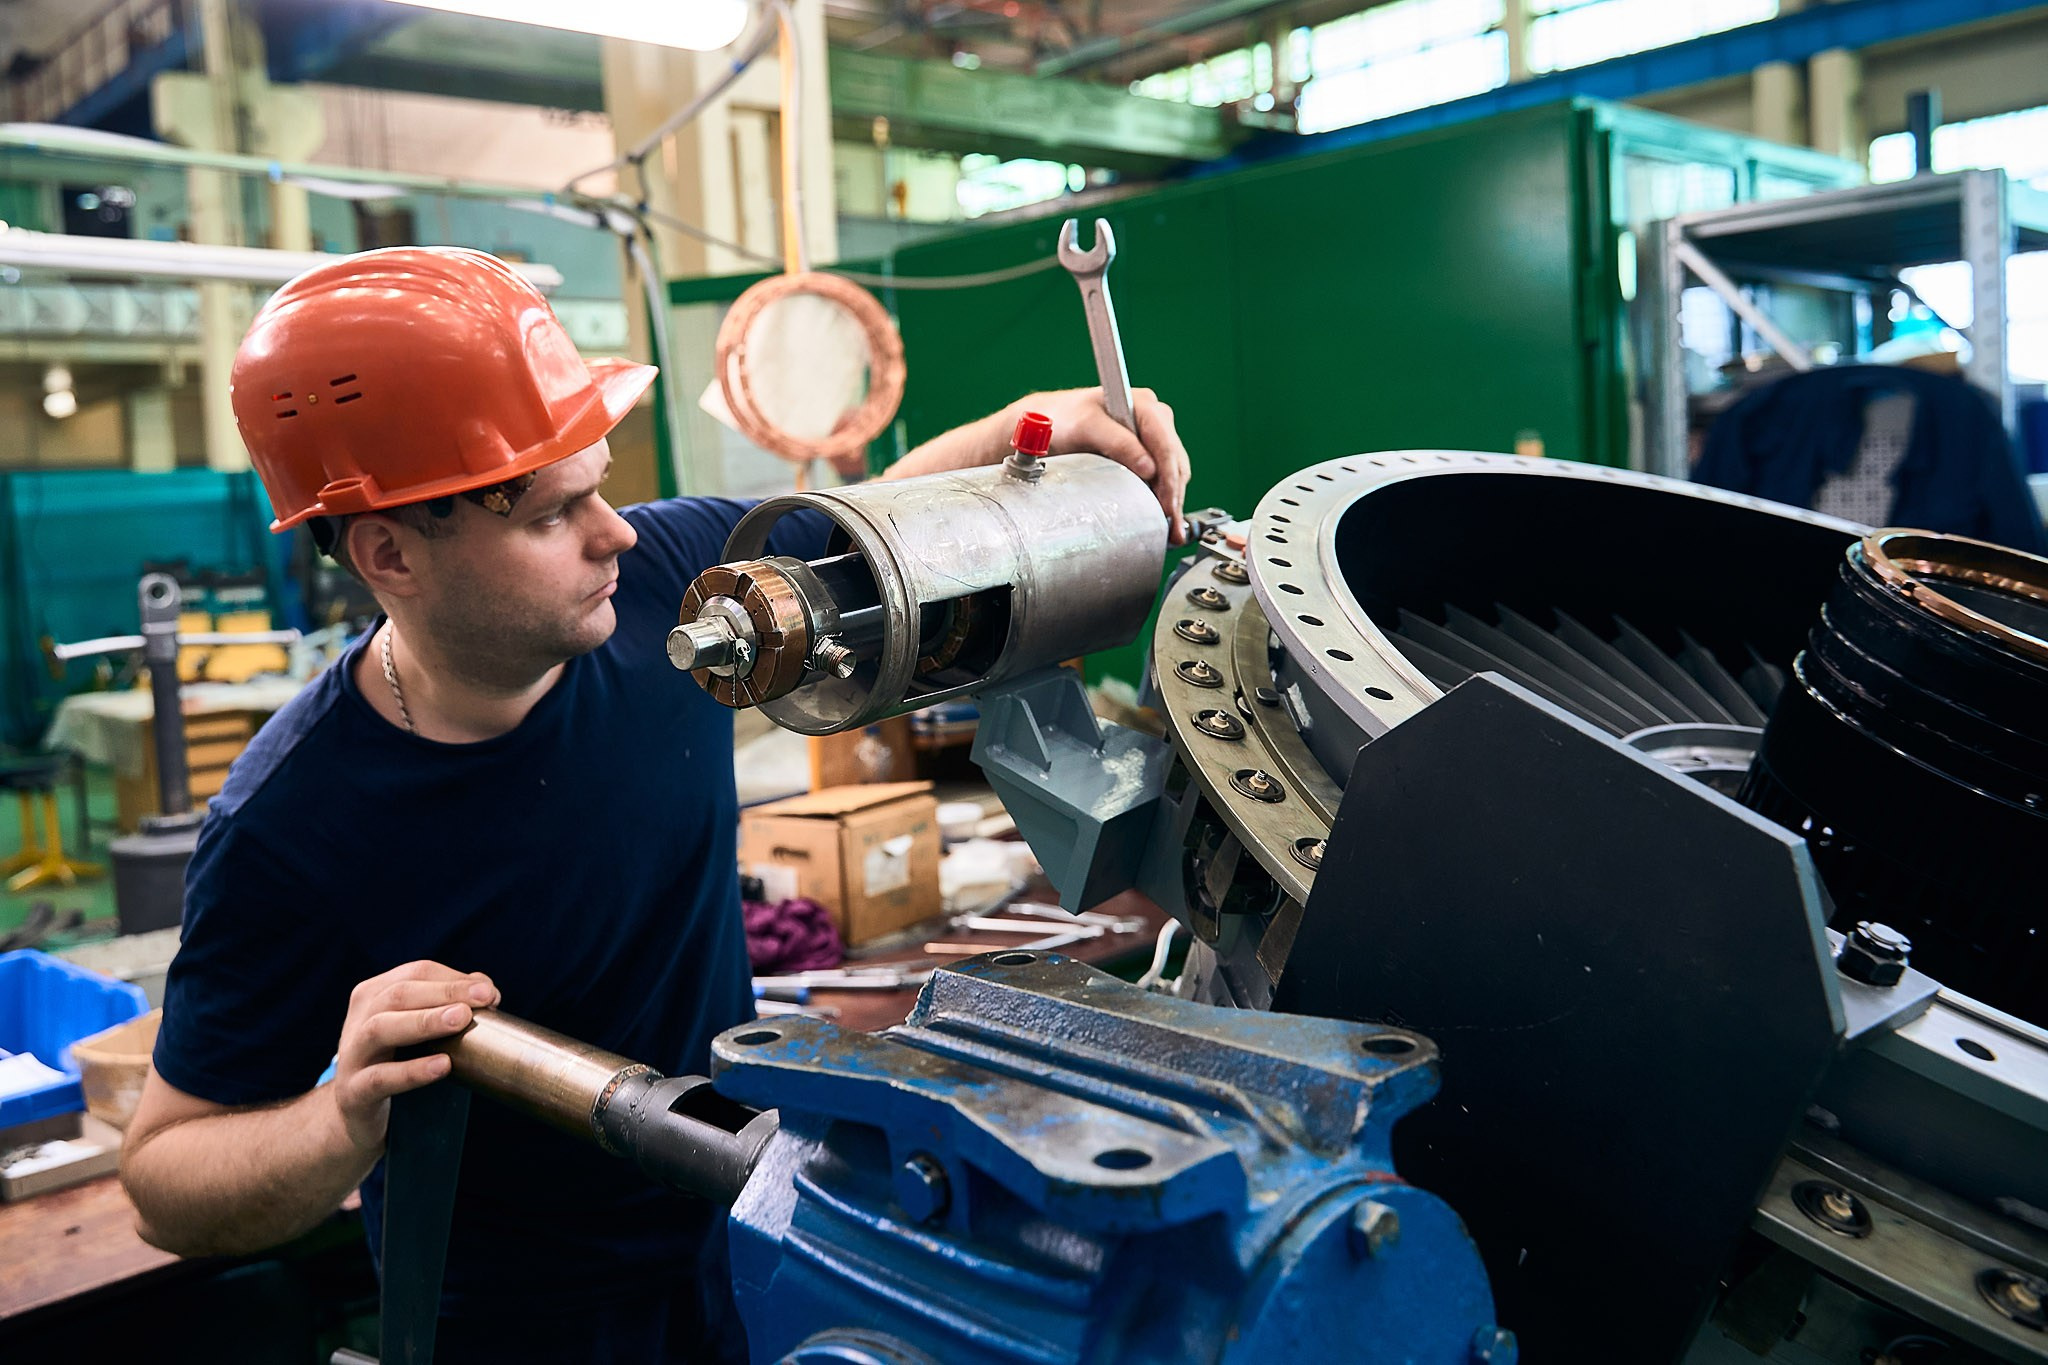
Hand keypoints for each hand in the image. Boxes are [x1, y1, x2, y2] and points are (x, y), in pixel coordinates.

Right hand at [329, 961, 499, 1154]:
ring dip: (425, 1021)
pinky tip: (443, 1065)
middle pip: (399, 994)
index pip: (415, 974)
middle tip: (484, 998)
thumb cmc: (394, 1061)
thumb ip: (446, 1005)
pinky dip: (412, 1070)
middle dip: (445, 992)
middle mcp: (359, 1019)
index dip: (453, 979)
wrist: (355, 1109)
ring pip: (381, 1028)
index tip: (489, 991)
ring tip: (461, 1019)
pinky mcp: (353, 1091)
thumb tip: (487, 990)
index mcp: (374, 995)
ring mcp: (353, 1055)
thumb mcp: (415, 1029)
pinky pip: (380, 1078)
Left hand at [1007, 387, 1192, 544]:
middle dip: (1174, 495)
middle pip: (1174, 460)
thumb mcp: (1087, 427)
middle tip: (1172, 527)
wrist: (1047, 424)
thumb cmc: (1064, 419)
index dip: (1169, 478)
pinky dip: (1165, 494)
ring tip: (1171, 527)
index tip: (1167, 506)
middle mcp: (1153, 418)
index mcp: (1144, 405)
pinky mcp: (1146, 451)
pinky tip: (1164, 514)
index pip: (1166, 445)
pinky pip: (1164, 474)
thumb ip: (1118, 442)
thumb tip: (1150, 468)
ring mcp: (1151, 435)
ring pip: (1174, 469)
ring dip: (1174, 498)